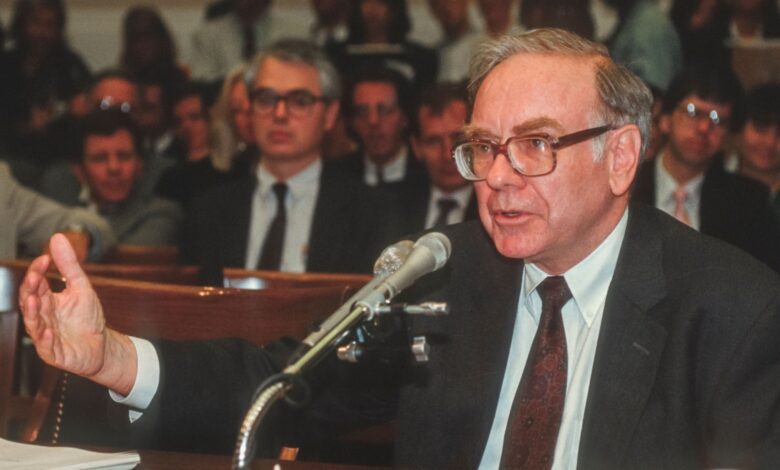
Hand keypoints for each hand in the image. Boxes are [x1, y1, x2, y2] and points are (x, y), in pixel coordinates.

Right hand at [20, 233, 137, 394]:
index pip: (35, 284)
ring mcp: (45, 336)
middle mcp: (41, 318)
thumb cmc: (87, 318)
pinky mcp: (53, 353)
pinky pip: (46, 346)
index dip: (37, 271)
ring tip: (33, 300)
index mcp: (46, 301)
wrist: (101, 345)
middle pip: (30, 302)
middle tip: (35, 276)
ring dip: (32, 312)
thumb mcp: (81, 287)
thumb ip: (69, 265)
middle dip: (31, 290)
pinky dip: (46, 339)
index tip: (45, 258)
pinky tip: (48, 331)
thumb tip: (57, 237)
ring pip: (34, 324)